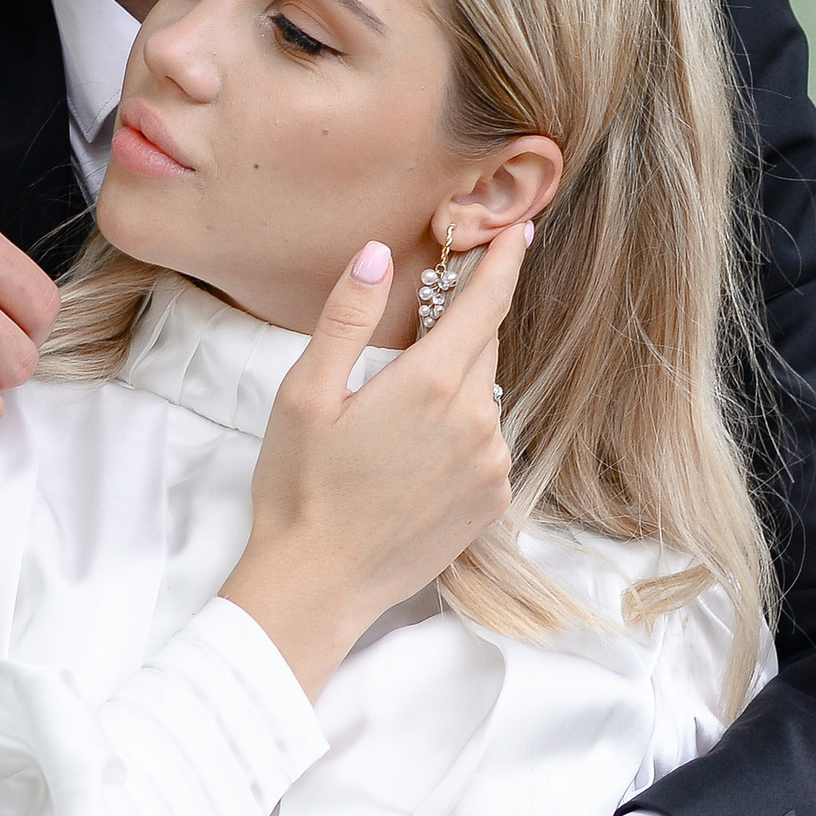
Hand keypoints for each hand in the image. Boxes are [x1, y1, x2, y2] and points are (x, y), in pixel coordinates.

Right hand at [221, 224, 526, 697]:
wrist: (318, 586)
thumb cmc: (299, 490)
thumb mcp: (304, 394)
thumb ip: (346, 318)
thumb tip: (376, 254)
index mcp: (428, 384)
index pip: (485, 303)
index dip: (503, 261)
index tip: (516, 229)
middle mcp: (474, 420)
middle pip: (483, 346)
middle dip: (459, 327)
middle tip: (413, 333)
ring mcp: (489, 464)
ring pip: (483, 395)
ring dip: (453, 386)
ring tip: (394, 419)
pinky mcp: (492, 500)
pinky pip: (485, 442)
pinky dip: (460, 432)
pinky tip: (411, 458)